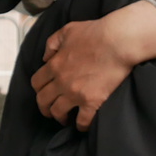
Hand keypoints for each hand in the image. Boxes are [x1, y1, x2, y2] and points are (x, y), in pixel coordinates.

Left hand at [32, 0, 155, 129]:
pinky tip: (82, 125)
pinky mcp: (92, 101)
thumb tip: (45, 57)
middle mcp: (61, 81)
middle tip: (48, 110)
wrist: (118, 41)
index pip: (36, 82)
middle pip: (43, 101)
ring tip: (64, 118)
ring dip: (59, 117)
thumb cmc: (96, 33)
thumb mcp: (67, 30)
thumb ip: (52, 43)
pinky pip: (82, 120)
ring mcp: (75, 93)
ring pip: (58, 112)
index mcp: (54, 64)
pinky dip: (81, 125)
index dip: (38, 89)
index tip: (43, 92)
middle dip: (44, 107)